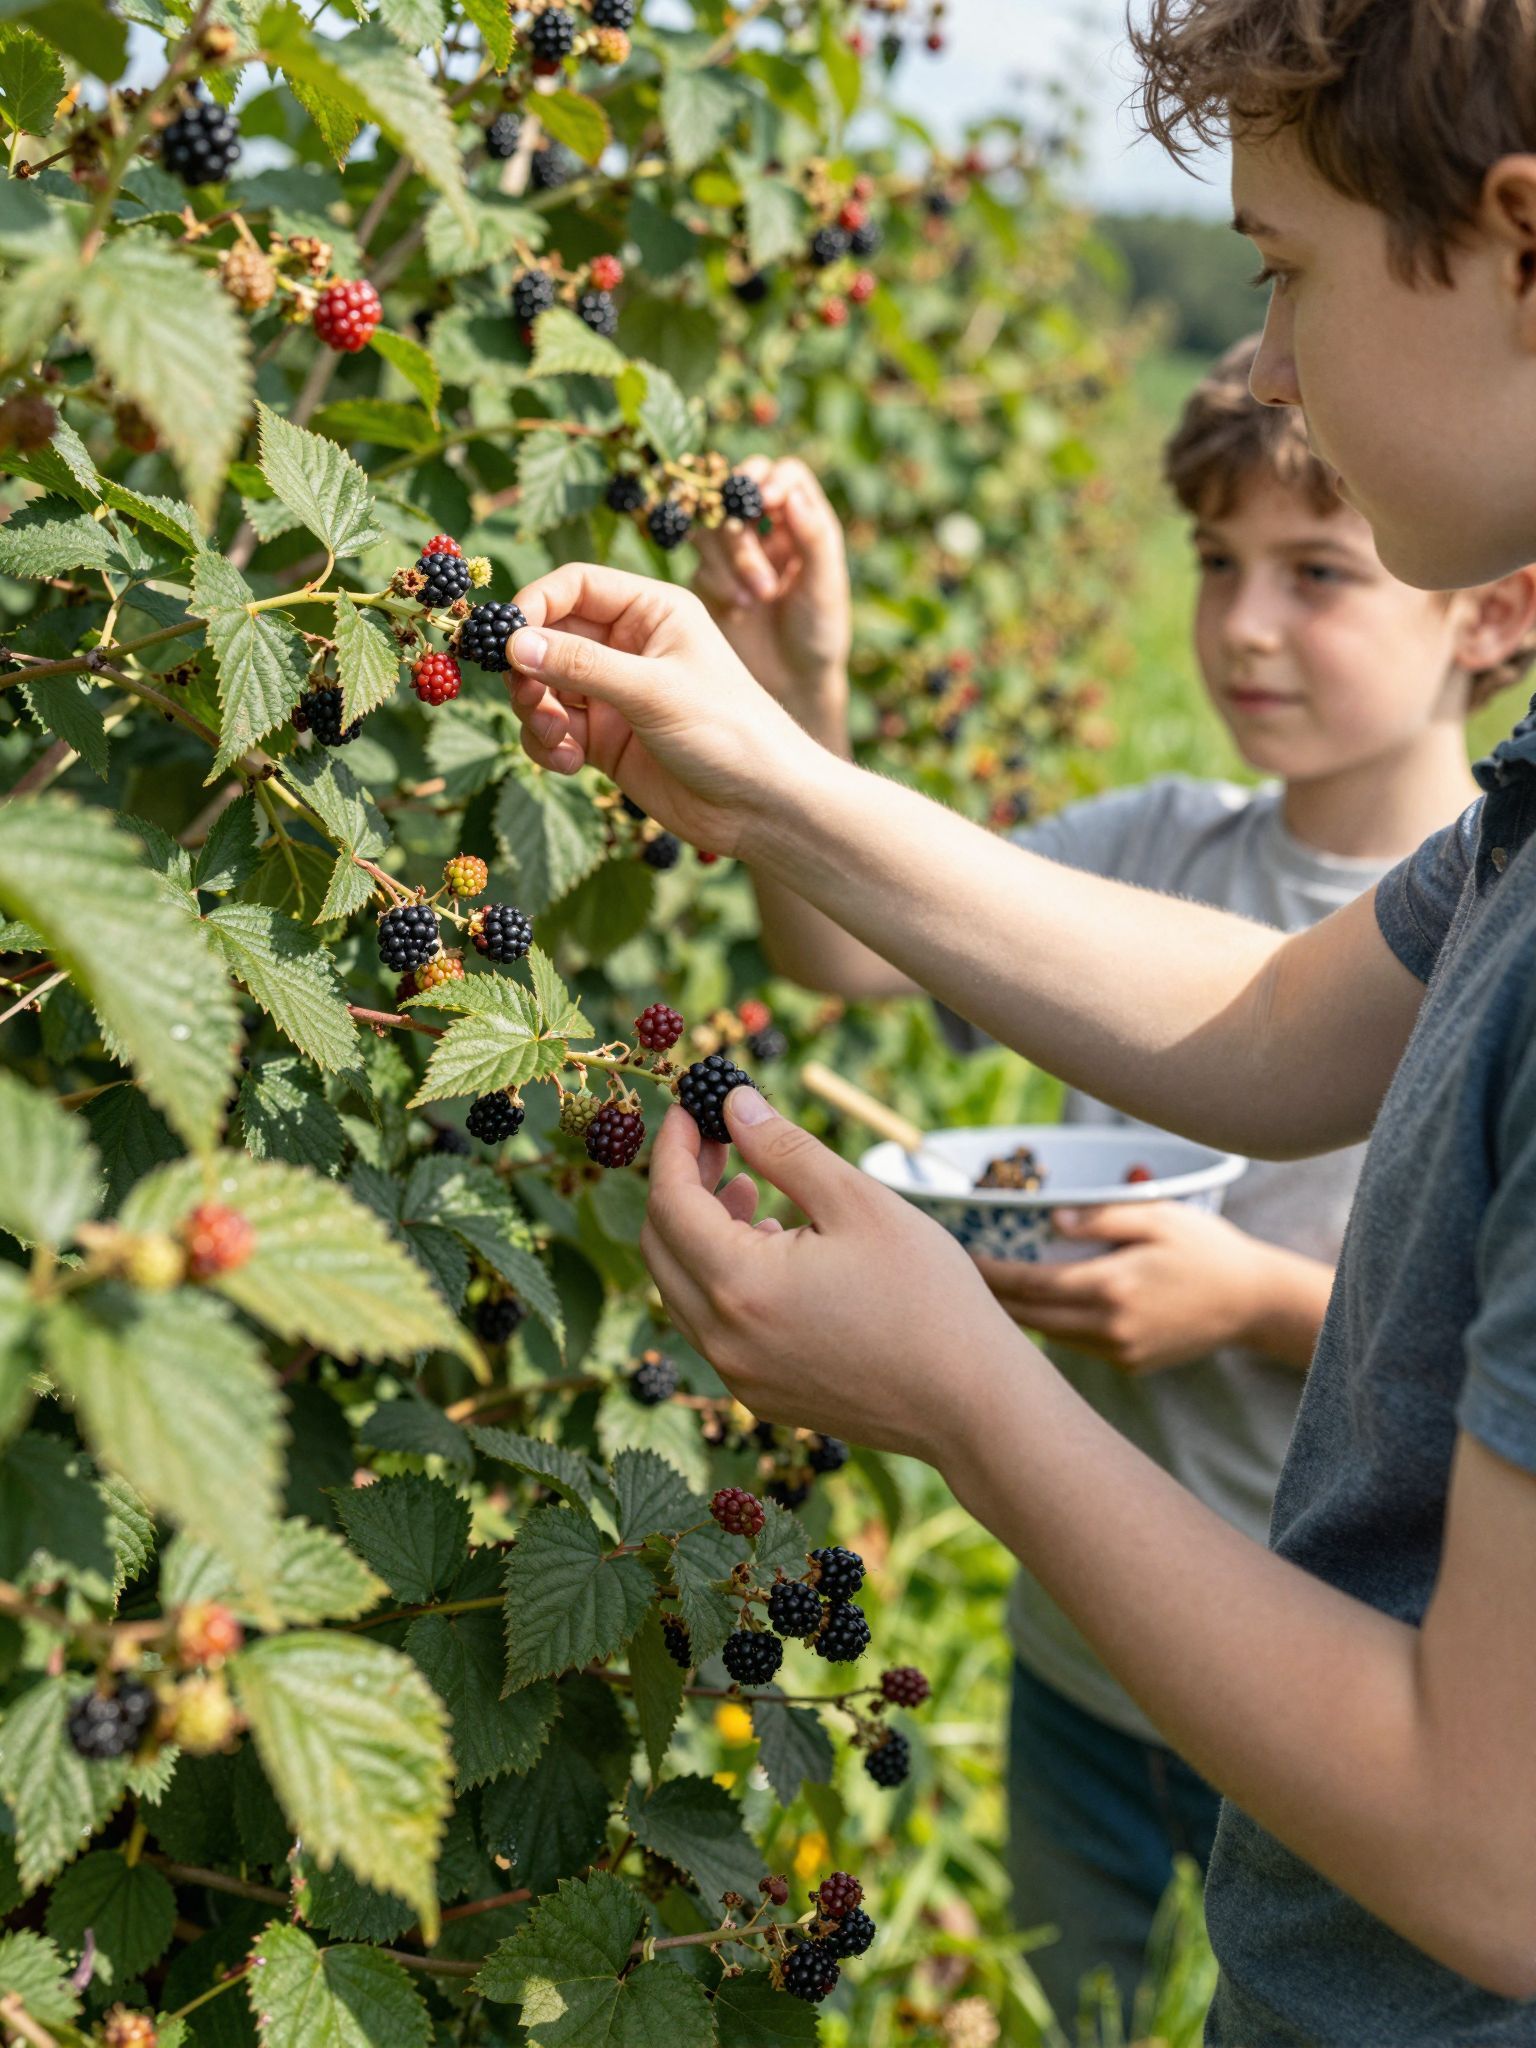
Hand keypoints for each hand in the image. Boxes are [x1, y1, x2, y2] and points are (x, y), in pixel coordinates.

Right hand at [503, 564, 832, 856]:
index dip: (534, 605)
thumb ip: (581, 665)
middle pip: (549, 637)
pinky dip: (549, 745)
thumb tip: (512, 644)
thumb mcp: (653, 690)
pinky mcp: (606, 740)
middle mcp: (630, 645)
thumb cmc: (728, 732)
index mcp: (652, 610)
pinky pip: (555, 731)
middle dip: (528, 668)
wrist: (763, 807)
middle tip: (527, 697)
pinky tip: (570, 764)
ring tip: (556, 738)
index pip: (574, 586)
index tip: (503, 639)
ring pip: (544, 687)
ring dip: (536, 711)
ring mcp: (615, 694)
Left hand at [640, 1091, 1028, 1464]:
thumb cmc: (927, 1296)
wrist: (973, 1404)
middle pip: (660, 1248)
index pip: (669, 1202)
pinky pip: (715, 1326)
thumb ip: (783, 1148)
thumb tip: (731, 1103)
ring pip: (683, 1290)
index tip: (693, 1108)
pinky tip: (775, 1250)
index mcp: (738, 1286)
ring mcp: (739, 1376)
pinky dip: (722, 1278)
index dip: (674, 1146)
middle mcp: (723, 1340)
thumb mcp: (857, 1201)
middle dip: (679, 1187)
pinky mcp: (762, 1396)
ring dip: (700, 1233)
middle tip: (719, 1143)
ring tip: (751, 1191)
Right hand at [691, 457, 852, 729]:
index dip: (769, 478)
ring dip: (731, 559)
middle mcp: (767, 528)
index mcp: (802, 520)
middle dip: (743, 529)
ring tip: (757, 599)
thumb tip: (792, 494)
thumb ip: (815, 538)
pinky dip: (717, 582)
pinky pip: (699, 563)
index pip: (782, 473)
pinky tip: (739, 611)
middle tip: (760, 572)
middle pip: (737, 493)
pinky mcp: (709, 579)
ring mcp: (733, 552)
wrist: (792, 684)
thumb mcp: (825, 587)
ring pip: (713, 525)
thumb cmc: (819, 633)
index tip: (765, 501)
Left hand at [972, 1202, 1283, 1374]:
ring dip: (1017, 1316)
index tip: (961, 1257)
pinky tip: (1035, 1308)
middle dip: (991, 1298)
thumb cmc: (1205, 1247)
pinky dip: (1051, 1327)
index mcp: (1111, 1288)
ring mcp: (1119, 1352)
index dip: (990, 1273)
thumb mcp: (1158, 1216)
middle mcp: (1110, 1328)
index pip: (1030, 1284)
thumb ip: (1101, 1216)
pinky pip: (1075, 1346)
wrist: (1253, 1301)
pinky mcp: (1129, 1365)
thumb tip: (1050, 1219)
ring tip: (987, 1291)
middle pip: (1029, 1317)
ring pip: (1049, 1336)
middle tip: (959, 1276)